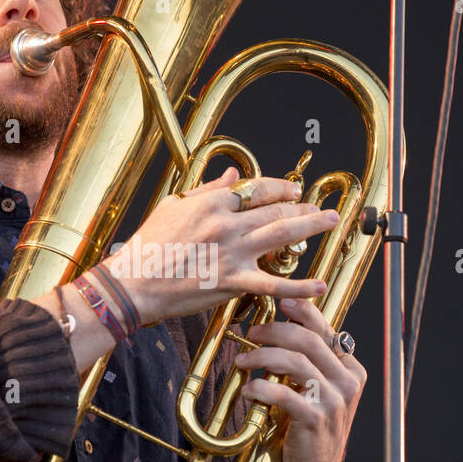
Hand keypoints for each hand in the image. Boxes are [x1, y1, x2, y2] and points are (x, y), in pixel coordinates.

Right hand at [99, 166, 338, 325]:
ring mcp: (231, 253)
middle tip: (322, 208)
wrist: (132, 282)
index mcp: (211, 203)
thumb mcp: (173, 207)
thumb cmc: (147, 246)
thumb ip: (206, 191)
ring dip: (310, 227)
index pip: (256, 189)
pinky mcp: (231, 282)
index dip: (280, 188)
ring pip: (280, 235)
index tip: (294, 190)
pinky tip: (318, 284)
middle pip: (275, 210)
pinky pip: (272, 284)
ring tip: (330, 222)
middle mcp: (226, 223)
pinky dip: (298, 286)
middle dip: (303, 207)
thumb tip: (229, 175)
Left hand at [235, 297, 366, 461]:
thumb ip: (309, 362)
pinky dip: (261, 387)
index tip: (280, 301)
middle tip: (251, 333)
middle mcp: (348, 382)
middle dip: (275, 330)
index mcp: (351, 370)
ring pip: (296, 361)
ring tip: (243, 361)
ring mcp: (335, 401)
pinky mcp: (316, 419)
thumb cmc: (308, 430)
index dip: (302, 311)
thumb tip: (283, 326)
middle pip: (309, 340)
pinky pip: (284, 393)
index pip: (326, 330)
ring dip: (263, 356)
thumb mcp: (316, 391)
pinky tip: (249, 391)